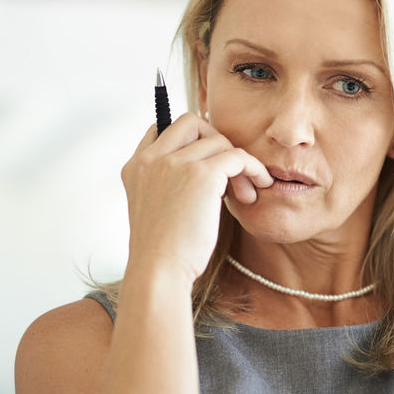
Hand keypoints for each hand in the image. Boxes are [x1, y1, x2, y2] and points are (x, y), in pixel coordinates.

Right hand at [120, 113, 271, 286]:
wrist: (160, 271)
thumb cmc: (164, 251)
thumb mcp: (156, 208)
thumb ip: (168, 183)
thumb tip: (209, 171)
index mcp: (135, 166)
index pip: (161, 128)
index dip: (189, 140)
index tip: (209, 163)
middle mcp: (151, 159)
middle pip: (192, 122)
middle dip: (216, 142)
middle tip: (229, 173)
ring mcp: (175, 163)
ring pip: (220, 141)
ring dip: (239, 165)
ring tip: (244, 194)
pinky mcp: (201, 175)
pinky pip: (238, 156)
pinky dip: (253, 168)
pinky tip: (257, 188)